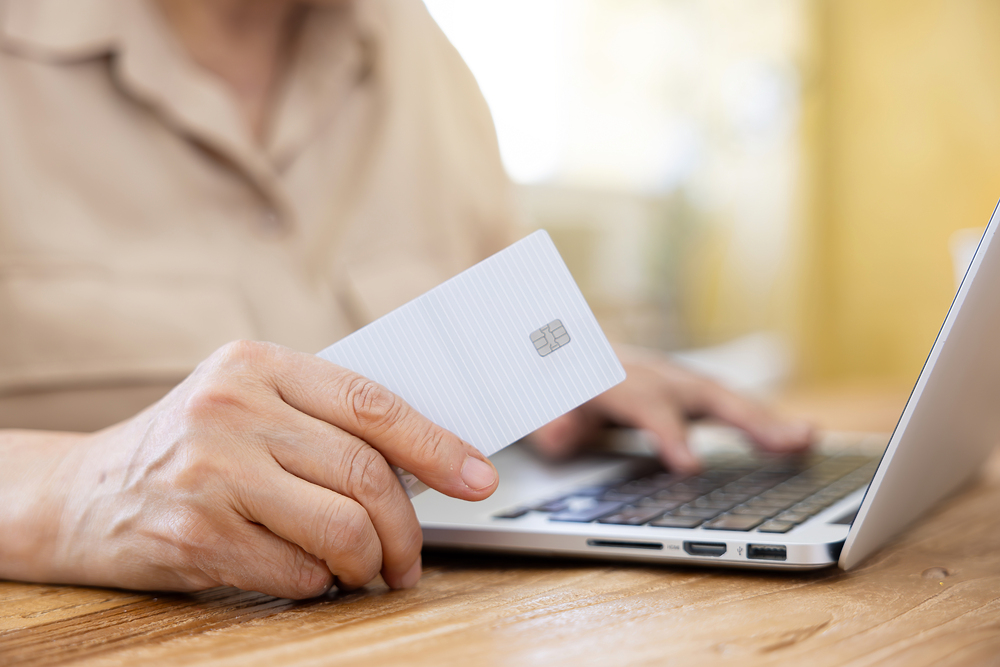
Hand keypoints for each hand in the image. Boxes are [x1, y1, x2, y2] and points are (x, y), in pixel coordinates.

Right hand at [7, 341, 497, 597]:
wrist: (83, 495)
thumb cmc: (190, 449)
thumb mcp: (249, 405)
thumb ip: (323, 421)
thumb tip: (428, 461)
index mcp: (258, 365)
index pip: (372, 403)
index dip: (437, 445)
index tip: (479, 477)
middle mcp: (232, 409)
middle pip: (365, 473)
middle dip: (406, 529)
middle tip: (411, 559)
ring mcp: (211, 472)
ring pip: (342, 528)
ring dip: (370, 563)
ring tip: (367, 571)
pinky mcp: (196, 535)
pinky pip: (299, 571)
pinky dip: (320, 582)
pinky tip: (307, 572)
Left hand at [529, 345, 812, 472]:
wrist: (556, 345)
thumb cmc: (549, 384)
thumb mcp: (533, 404)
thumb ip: (548, 420)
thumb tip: (559, 432)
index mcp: (611, 377)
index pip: (646, 406)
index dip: (669, 435)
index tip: (692, 468)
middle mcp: (650, 372)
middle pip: (702, 393)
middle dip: (745, 418)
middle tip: (787, 443)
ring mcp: (672, 378)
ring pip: (725, 396)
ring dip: (767, 419)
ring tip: (808, 440)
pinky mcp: (686, 390)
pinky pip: (728, 404)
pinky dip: (763, 420)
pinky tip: (797, 440)